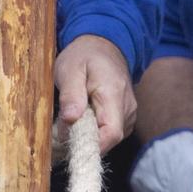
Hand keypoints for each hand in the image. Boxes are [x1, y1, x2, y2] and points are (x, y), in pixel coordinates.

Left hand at [55, 34, 135, 152]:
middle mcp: (127, 107)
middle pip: (109, 139)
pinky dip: (95, 132)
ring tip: (72, 121)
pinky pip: (110, 132)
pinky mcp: (126, 117)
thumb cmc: (84, 56)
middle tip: (62, 132)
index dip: (92, 146)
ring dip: (89, 136)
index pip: (111, 133)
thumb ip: (71, 94)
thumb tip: (71, 119)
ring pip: (109, 138)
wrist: (104, 46)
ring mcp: (129, 113)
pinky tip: (83, 119)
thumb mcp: (70, 69)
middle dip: (85, 142)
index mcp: (114, 94)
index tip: (70, 145)